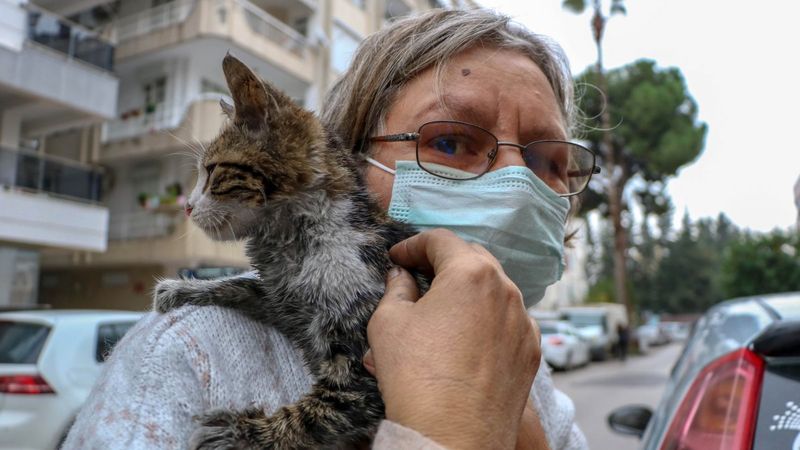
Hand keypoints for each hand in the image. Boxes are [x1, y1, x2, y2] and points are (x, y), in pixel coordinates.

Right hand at [364, 229, 542, 449]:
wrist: (453, 436)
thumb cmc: (418, 377)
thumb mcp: (389, 323)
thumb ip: (396, 289)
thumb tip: (401, 277)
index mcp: (471, 273)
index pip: (441, 240)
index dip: (413, 244)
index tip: (397, 256)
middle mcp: (506, 290)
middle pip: (474, 259)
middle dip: (445, 262)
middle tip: (419, 274)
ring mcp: (524, 322)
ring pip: (495, 290)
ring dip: (469, 290)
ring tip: (443, 307)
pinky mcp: (531, 352)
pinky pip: (509, 321)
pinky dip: (488, 318)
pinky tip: (467, 337)